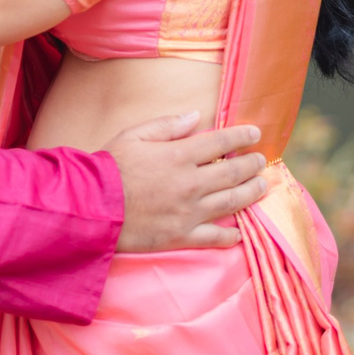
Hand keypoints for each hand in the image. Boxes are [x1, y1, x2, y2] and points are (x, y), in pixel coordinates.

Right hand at [108, 114, 268, 251]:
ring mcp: (189, 212)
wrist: (91, 207)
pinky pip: (214, 237)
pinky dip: (230, 236)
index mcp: (179, 155)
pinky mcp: (181, 236)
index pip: (220, 141)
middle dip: (253, 165)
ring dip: (251, 193)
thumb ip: (167, 125)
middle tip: (262, 162)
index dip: (242, 136)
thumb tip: (195, 116)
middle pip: (233, 172)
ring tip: (262, 186)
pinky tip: (239, 232)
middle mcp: (191, 183)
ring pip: (232, 202)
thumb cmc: (109, 168)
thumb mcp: (133, 135)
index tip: (255, 135)